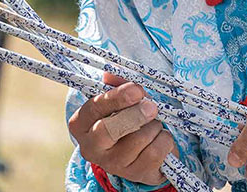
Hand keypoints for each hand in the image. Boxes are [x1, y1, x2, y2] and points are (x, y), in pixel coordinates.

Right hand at [68, 71, 178, 185]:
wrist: (142, 151)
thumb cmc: (127, 117)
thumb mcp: (120, 100)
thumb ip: (117, 85)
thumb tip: (109, 74)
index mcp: (82, 124)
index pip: (93, 109)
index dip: (116, 98)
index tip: (137, 90)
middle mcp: (92, 147)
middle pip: (110, 130)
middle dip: (135, 115)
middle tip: (152, 106)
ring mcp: (113, 164)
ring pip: (139, 138)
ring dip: (153, 126)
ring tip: (152, 124)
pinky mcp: (135, 174)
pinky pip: (156, 152)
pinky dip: (164, 139)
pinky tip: (159, 138)